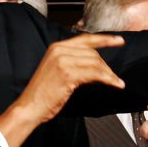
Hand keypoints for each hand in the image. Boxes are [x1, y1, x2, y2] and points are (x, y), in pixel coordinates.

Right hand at [0, 34, 124, 146]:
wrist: (29, 107)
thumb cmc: (41, 94)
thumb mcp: (55, 70)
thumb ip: (70, 62)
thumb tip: (93, 64)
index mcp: (56, 48)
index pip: (85, 39)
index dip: (104, 39)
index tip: (118, 40)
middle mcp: (59, 51)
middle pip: (92, 52)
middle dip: (106, 65)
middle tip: (114, 76)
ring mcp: (63, 61)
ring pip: (95, 63)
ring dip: (109, 74)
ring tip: (116, 82)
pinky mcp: (68, 74)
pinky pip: (94, 73)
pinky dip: (108, 79)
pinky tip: (114, 84)